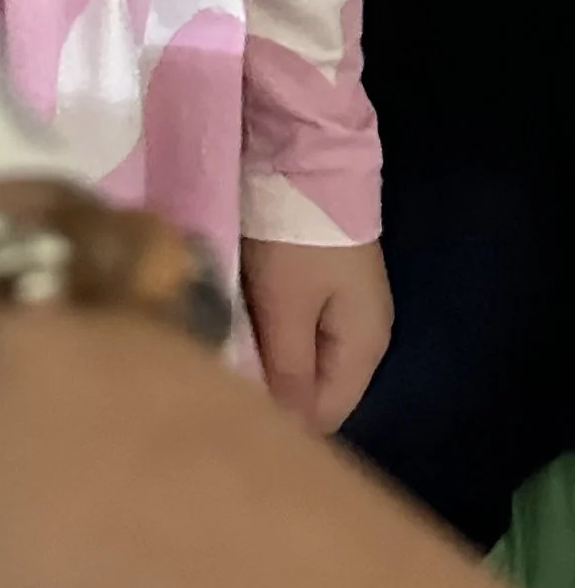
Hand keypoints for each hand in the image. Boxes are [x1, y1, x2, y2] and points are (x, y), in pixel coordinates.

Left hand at [241, 236, 392, 432]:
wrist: (307, 158)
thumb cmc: (296, 239)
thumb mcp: (287, 307)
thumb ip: (288, 370)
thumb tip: (288, 429)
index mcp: (364, 348)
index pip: (327, 414)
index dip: (284, 422)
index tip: (234, 413)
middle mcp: (362, 334)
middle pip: (316, 387)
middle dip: (273, 392)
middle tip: (222, 386)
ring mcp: (342, 306)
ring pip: (303, 356)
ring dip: (267, 360)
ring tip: (224, 359)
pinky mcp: (321, 282)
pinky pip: (296, 327)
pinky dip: (269, 332)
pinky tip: (237, 328)